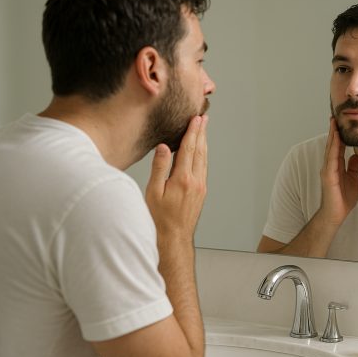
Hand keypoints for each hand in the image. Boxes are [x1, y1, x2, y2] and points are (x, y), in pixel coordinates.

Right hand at [145, 115, 207, 243]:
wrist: (174, 238)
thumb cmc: (159, 218)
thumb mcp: (154, 192)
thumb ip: (159, 167)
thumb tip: (164, 147)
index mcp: (183, 178)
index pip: (188, 149)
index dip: (192, 132)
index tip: (196, 118)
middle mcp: (195, 181)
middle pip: (200, 151)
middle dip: (201, 133)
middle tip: (203, 118)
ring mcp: (200, 187)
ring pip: (203, 159)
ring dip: (203, 143)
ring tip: (203, 130)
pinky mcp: (201, 192)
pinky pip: (203, 168)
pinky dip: (202, 155)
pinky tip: (200, 152)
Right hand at [317, 118, 357, 226]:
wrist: (335, 215)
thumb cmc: (342, 199)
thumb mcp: (351, 179)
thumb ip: (352, 167)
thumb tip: (356, 155)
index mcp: (336, 166)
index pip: (338, 147)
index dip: (339, 134)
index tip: (342, 122)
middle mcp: (329, 166)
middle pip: (332, 145)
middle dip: (333, 131)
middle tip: (335, 116)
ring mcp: (327, 171)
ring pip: (330, 150)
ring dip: (332, 136)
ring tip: (334, 124)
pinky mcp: (328, 177)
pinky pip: (331, 160)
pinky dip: (334, 149)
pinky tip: (336, 141)